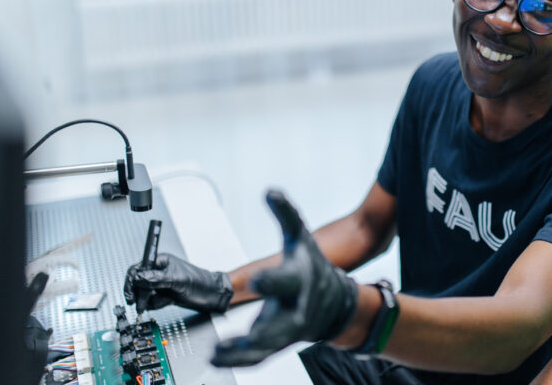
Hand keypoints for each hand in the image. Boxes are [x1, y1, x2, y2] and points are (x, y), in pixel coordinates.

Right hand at [123, 253, 232, 313]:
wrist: (211, 295)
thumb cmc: (199, 282)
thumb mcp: (177, 280)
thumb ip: (156, 279)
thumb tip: (138, 278)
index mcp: (160, 261)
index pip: (138, 268)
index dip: (132, 281)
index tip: (130, 293)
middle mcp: (158, 272)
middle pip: (137, 283)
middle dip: (140, 294)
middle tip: (140, 305)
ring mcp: (159, 284)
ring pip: (143, 294)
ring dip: (150, 300)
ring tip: (165, 300)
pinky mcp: (162, 294)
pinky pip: (151, 301)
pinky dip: (157, 304)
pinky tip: (169, 301)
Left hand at [211, 189, 358, 366]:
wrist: (335, 303)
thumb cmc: (312, 267)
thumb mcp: (301, 237)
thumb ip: (285, 214)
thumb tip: (270, 191)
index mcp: (300, 279)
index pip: (288, 280)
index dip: (272, 280)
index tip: (256, 279)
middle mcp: (296, 308)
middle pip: (283, 323)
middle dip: (264, 330)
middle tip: (244, 336)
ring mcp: (288, 330)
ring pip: (269, 346)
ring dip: (243, 352)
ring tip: (218, 353)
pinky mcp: (278, 343)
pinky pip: (259, 357)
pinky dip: (238, 361)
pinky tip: (215, 359)